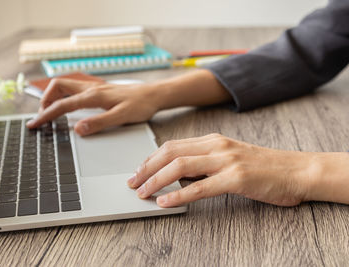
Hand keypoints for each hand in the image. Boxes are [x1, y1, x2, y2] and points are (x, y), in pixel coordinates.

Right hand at [26, 78, 160, 135]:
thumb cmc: (141, 105)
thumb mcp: (122, 117)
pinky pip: (75, 88)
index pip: (62, 104)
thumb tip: (78, 129)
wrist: (154, 95)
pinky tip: (69, 105)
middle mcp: (92, 88)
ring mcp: (95, 87)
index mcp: (94, 96)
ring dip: (54, 96)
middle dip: (45, 99)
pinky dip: (65, 95)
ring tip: (50, 111)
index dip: (46, 115)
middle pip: (58, 86)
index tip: (34, 124)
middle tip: (42, 116)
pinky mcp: (100, 90)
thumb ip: (99, 122)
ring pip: (66, 85)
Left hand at [127, 133, 315, 207]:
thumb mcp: (228, 158)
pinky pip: (200, 187)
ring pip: (180, 167)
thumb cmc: (262, 167)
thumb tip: (177, 175)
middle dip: (146, 169)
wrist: (296, 170)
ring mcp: (226, 160)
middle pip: (170, 153)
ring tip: (143, 193)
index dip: (150, 159)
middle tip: (132, 183)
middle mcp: (216, 146)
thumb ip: (204, 163)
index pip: (172, 146)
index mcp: (212, 140)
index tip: (138, 171)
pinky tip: (165, 202)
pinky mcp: (236, 178)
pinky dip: (179, 195)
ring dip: (156, 181)